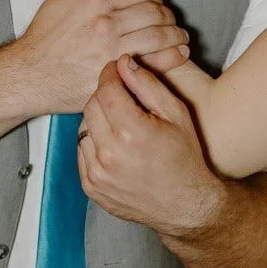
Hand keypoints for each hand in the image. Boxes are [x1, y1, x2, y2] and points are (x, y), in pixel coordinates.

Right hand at [17, 0, 189, 113]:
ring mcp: (113, 50)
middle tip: (170, 19)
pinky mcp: (116, 74)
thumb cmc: (44, 38)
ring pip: (159, 35)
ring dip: (176, 33)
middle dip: (167, 14)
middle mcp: (106, 23)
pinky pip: (155, 62)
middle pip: (154, 11)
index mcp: (94, 0)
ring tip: (180, 35)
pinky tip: (180, 52)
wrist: (30, 74)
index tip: (156, 1)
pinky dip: (173, 55)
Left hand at [78, 56, 226, 235]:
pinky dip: (94, 144)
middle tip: (121, 97)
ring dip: (98, 120)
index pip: (107, 89)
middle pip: (91, 105)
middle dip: (104, 95)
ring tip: (121, 125)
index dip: (111, 74)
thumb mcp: (177, 114)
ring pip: (83, 128)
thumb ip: (148, 85)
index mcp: (132, 132)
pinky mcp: (91, 186)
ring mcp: (97, 173)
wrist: (185, 204)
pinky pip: (81, 152)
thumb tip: (124, 63)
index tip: (116, 70)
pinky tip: (115, 146)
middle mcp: (110, 154)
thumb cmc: (185, 158)